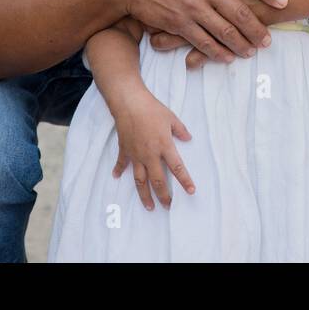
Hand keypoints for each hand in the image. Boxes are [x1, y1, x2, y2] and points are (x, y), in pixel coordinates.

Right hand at [111, 0, 286, 62]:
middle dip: (257, 27)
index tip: (283, 1)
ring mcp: (190, 4)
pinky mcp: (177, 22)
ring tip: (253, 50)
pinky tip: (228, 57)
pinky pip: (203, 40)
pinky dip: (218, 51)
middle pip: (238, 9)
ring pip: (224, 29)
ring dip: (242, 43)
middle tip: (268, 39)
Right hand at [111, 90, 195, 209]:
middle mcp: (150, 155)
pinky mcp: (125, 150)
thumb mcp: (171, 118)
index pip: (177, 168)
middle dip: (163, 195)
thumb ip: (181, 130)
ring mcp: (136, 154)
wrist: (129, 103)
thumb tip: (189, 139)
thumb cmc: (152, 109)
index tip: (191, 191)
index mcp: (164, 147)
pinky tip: (117, 178)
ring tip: (149, 206)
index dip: (185, 181)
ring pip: (140, 180)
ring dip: (144, 195)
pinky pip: (122, 164)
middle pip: (158, 180)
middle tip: (168, 206)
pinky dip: (119, 171)